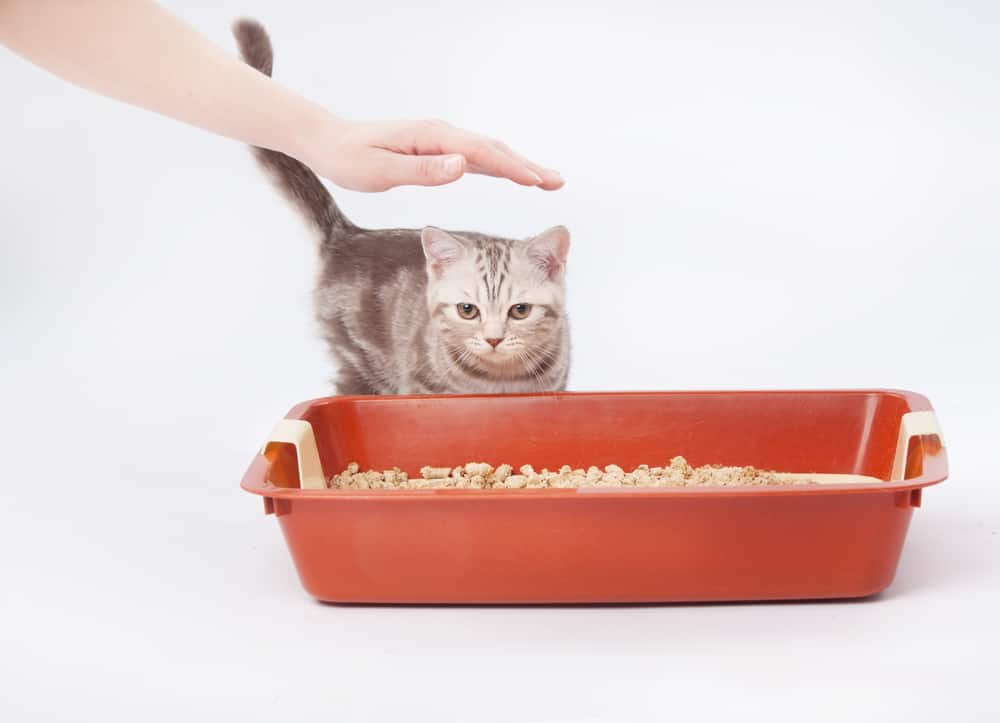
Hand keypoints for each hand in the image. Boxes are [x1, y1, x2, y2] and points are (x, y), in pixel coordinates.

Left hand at [294, 116, 564, 192]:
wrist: (328, 141)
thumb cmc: (349, 159)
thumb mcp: (381, 171)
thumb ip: (422, 171)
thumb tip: (463, 166)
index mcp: (432, 137)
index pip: (481, 153)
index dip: (512, 168)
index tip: (537, 181)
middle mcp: (441, 135)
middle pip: (494, 150)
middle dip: (527, 166)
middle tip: (557, 182)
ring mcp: (440, 141)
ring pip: (489, 153)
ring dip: (519, 166)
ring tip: (547, 180)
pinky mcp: (436, 150)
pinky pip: (476, 157)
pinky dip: (500, 166)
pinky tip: (512, 174)